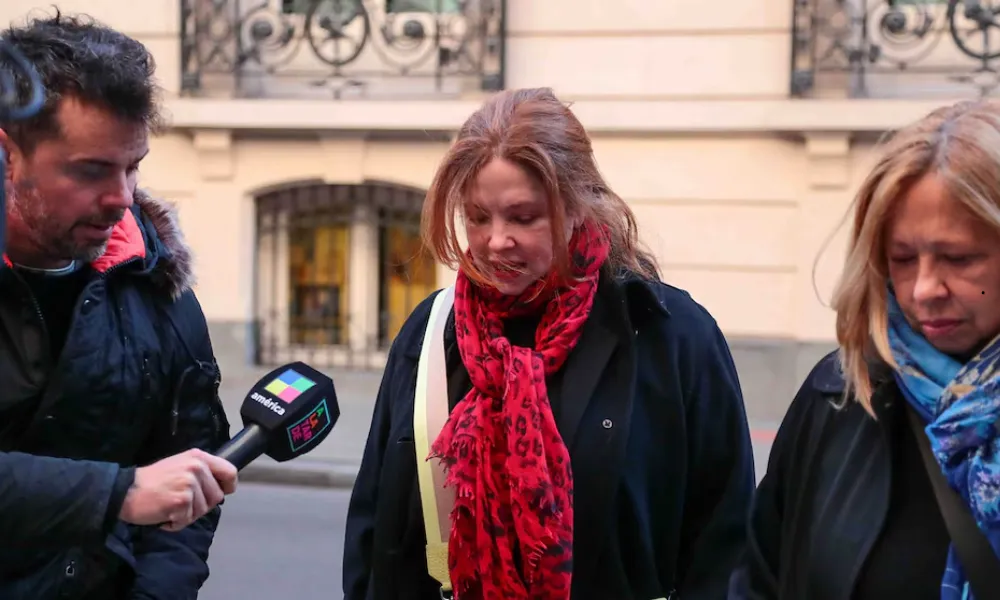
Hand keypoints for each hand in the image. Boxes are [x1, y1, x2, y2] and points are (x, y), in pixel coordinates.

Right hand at [119, 449, 237, 530]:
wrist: (125, 491)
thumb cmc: (153, 481)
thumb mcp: (180, 466)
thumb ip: (201, 472)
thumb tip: (223, 487)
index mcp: (199, 457)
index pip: (229, 471)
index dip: (228, 486)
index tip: (223, 492)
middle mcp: (196, 467)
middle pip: (217, 496)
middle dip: (201, 505)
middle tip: (181, 503)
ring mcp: (189, 483)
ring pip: (203, 510)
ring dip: (187, 515)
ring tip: (170, 507)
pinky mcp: (182, 500)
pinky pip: (188, 520)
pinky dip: (176, 523)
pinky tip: (165, 515)